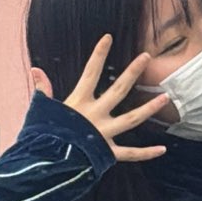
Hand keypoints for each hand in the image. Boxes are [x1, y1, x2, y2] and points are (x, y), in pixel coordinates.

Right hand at [32, 34, 168, 162]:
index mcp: (79, 102)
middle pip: (118, 90)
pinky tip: (163, 149)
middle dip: (132, 72)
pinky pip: (131, 154)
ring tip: (166, 97)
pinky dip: (147, 153)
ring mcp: (104, 134)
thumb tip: (35, 69)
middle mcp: (95, 115)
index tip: (108, 37)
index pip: (90, 72)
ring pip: (131, 119)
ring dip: (149, 108)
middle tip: (146, 57)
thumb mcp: (43, 110)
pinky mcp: (108, 153)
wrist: (46, 162)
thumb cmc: (44, 135)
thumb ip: (43, 89)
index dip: (98, 54)